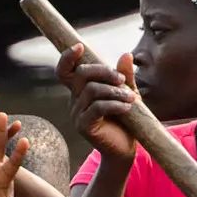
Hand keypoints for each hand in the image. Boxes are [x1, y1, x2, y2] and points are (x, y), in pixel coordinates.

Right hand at [55, 43, 138, 160]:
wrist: (124, 150)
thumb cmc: (124, 121)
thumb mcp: (126, 94)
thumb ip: (124, 76)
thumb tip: (126, 54)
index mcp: (80, 90)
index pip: (64, 71)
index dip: (67, 57)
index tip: (79, 46)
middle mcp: (74, 100)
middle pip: (81, 74)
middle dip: (103, 72)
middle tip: (122, 79)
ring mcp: (77, 114)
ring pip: (91, 91)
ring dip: (114, 91)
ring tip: (131, 98)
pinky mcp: (84, 126)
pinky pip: (97, 108)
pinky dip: (114, 105)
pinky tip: (127, 107)